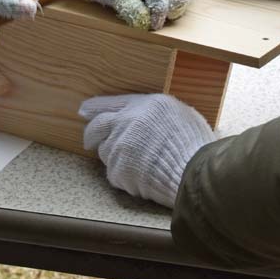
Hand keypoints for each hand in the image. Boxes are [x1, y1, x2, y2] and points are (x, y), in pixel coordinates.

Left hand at [79, 94, 214, 207]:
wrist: (194, 172)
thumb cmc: (194, 143)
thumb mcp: (179, 112)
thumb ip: (155, 112)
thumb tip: (144, 115)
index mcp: (142, 105)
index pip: (109, 103)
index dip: (94, 107)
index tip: (85, 110)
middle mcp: (126, 123)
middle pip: (96, 126)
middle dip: (92, 133)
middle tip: (91, 139)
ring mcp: (119, 147)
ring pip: (105, 151)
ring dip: (113, 155)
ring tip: (135, 162)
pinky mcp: (118, 171)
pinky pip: (114, 172)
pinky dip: (123, 174)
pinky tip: (140, 175)